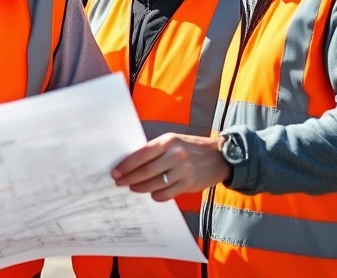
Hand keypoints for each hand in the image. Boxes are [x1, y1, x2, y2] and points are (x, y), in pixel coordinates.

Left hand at [110, 133, 230, 201]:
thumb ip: (155, 150)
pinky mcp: (189, 184)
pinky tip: (152, 194)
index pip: (141, 154)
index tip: (116, 172)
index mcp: (168, 142)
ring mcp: (183, 171)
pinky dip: (157, 195)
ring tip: (133, 188)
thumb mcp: (173, 141)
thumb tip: (132, 162)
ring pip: (155, 184)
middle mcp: (175, 155)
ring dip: (141, 188)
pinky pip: (168, 193)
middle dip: (129, 178)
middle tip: (119, 182)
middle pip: (146, 171)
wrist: (220, 156)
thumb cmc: (191, 147)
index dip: (126, 165)